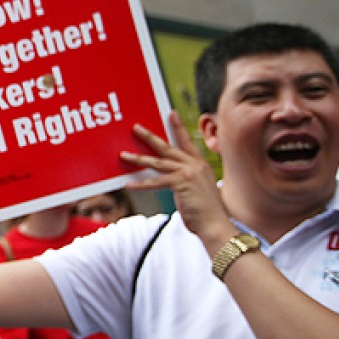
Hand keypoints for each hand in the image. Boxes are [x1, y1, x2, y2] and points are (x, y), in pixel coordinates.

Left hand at [120, 111, 231, 240]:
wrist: (215, 224)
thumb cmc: (205, 211)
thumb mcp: (197, 189)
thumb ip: (185, 179)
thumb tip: (169, 177)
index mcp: (199, 164)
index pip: (186, 142)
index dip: (178, 127)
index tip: (171, 114)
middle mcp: (195, 165)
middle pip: (167, 147)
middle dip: (149, 137)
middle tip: (136, 127)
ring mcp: (188, 173)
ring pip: (157, 162)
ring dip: (138, 159)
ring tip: (123, 155)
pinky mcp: (181, 183)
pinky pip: (156, 183)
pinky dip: (141, 184)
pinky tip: (128, 184)